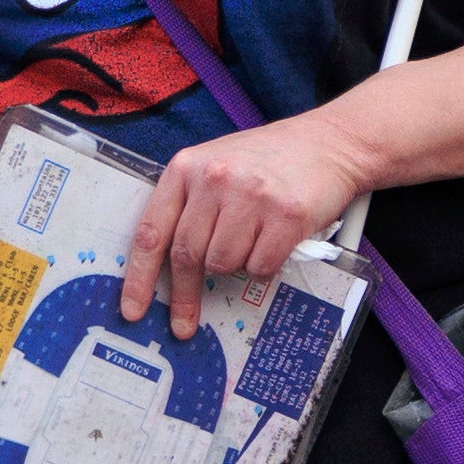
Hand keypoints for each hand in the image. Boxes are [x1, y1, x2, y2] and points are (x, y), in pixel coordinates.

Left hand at [119, 102, 382, 334]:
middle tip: (185, 321)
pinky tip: (274, 242)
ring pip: (223, 264)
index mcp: (187, 167)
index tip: (133, 310)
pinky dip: (265, 266)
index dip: (138, 278)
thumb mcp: (216, 166)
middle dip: (185, 294)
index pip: (152, 231)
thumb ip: (189, 205)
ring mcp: (251, 195)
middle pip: (187, 255)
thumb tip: (167, 268)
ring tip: (252, 240)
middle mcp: (216, 178)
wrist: (331, 143)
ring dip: (235, 266)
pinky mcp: (286, 214)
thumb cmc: (269, 161)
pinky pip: (260, 266)